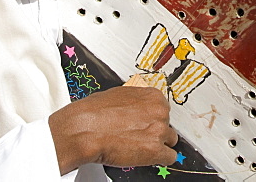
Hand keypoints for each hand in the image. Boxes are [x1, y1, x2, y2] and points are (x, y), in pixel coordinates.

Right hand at [48, 86, 177, 173]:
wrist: (85, 129)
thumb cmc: (95, 112)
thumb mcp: (119, 95)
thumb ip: (136, 101)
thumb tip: (139, 107)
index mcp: (153, 96)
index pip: (163, 108)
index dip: (153, 118)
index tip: (147, 123)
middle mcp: (159, 111)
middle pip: (167, 124)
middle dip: (155, 130)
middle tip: (140, 135)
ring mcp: (159, 131)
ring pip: (170, 140)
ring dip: (158, 144)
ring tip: (141, 146)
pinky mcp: (155, 151)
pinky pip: (169, 157)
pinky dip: (160, 159)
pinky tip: (148, 157)